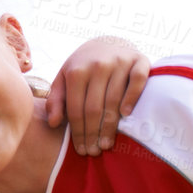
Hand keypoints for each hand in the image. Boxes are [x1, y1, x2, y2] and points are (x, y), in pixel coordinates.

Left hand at [47, 37, 149, 156]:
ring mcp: (120, 62)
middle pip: (94, 108)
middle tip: (94, 152)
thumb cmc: (82, 66)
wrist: (108, 41)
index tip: (81, 150)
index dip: (78, 132)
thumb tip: (54, 123)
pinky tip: (126, 115)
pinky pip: (137, 81)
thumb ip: (56, 100)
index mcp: (76, 71)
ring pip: (114, 100)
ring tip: (107, 144)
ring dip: (110, 126)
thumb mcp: (64, 79)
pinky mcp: (139, 60)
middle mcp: (98, 66)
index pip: (76, 109)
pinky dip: (132, 98)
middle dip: (93, 133)